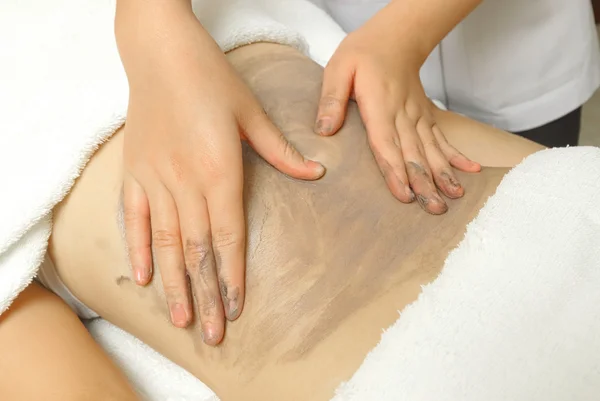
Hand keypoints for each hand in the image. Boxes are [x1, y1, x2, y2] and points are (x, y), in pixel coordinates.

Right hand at [118, 11, 323, 344]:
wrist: (160, 51)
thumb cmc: (211, 78)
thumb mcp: (253, 111)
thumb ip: (281, 151)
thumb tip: (315, 174)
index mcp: (218, 167)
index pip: (228, 233)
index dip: (233, 273)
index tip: (236, 308)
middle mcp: (184, 179)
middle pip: (197, 248)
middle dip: (207, 293)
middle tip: (211, 333)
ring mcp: (154, 177)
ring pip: (164, 241)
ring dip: (174, 282)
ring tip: (182, 318)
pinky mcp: (133, 170)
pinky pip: (132, 216)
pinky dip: (137, 247)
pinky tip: (143, 277)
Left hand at [315, 21, 479, 213]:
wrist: (395, 36)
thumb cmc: (363, 52)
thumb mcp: (339, 69)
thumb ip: (332, 100)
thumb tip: (324, 131)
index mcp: (379, 106)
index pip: (386, 145)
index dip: (395, 171)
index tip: (405, 195)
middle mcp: (402, 114)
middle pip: (413, 154)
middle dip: (424, 183)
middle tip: (434, 208)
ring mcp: (417, 115)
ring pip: (431, 149)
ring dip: (443, 174)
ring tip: (454, 196)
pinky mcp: (425, 114)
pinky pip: (441, 137)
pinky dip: (455, 154)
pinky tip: (471, 170)